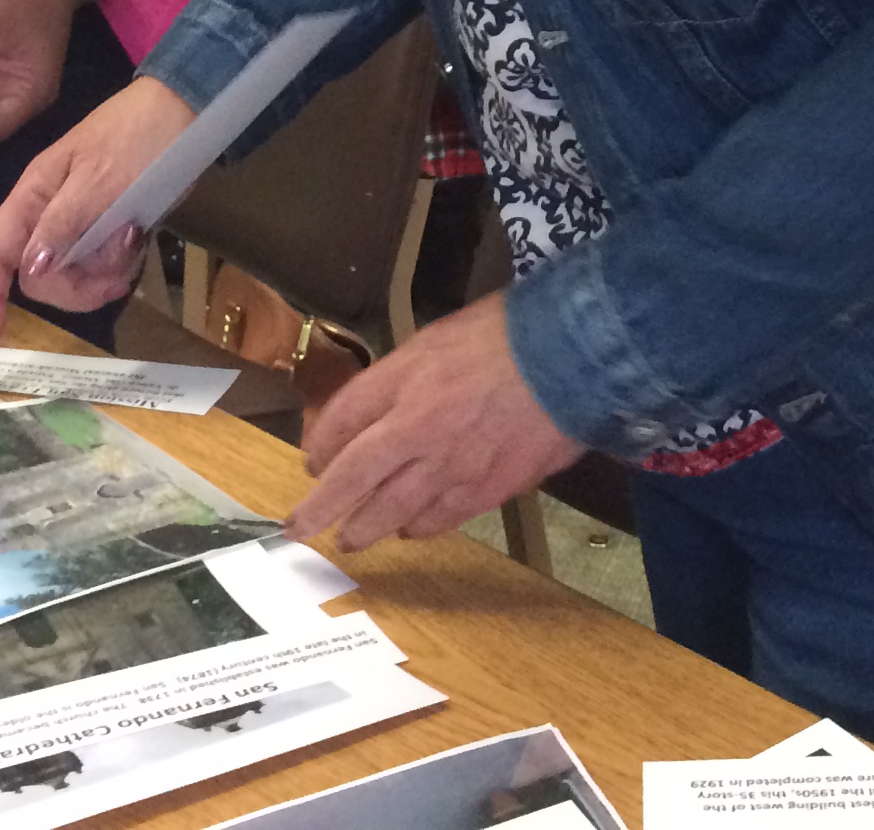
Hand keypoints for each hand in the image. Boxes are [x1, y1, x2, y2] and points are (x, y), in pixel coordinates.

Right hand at [0, 75, 194, 343]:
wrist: (185, 112)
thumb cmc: (138, 135)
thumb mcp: (100, 178)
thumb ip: (63, 224)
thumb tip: (30, 271)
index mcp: (34, 196)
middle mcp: (49, 216)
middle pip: (40, 279)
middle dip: (75, 285)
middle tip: (113, 266)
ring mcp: (80, 226)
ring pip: (75, 280)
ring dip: (104, 274)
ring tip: (132, 240)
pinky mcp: (108, 233)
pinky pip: (104, 271)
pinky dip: (121, 267)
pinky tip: (139, 242)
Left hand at [289, 295, 582, 549]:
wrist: (571, 359)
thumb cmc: (504, 336)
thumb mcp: (436, 338)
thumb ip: (398, 377)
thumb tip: (366, 416)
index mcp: (403, 381)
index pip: (342, 421)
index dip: (319, 446)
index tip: (312, 464)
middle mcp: (416, 427)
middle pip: (353, 478)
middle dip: (320, 509)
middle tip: (302, 527)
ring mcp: (450, 465)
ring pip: (390, 510)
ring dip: (364, 528)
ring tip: (352, 538)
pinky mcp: (485, 489)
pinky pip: (438, 520)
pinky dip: (417, 528)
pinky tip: (410, 530)